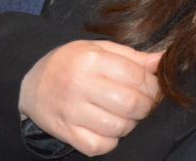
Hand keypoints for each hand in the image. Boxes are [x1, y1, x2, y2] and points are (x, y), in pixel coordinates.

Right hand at [18, 40, 163, 155]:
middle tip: (140, 103)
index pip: (137, 76)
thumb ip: (132, 56)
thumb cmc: (70, 65)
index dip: (152, 85)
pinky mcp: (68, 133)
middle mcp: (79, 84)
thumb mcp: (97, 50)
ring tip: (120, 114)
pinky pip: (102, 145)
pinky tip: (105, 127)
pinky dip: (110, 140)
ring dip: (128, 124)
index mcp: (90, 58)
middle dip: (145, 107)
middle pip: (132, 104)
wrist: (33, 87)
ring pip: (120, 127)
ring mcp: (72, 111)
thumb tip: (163, 60)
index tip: (152, 87)